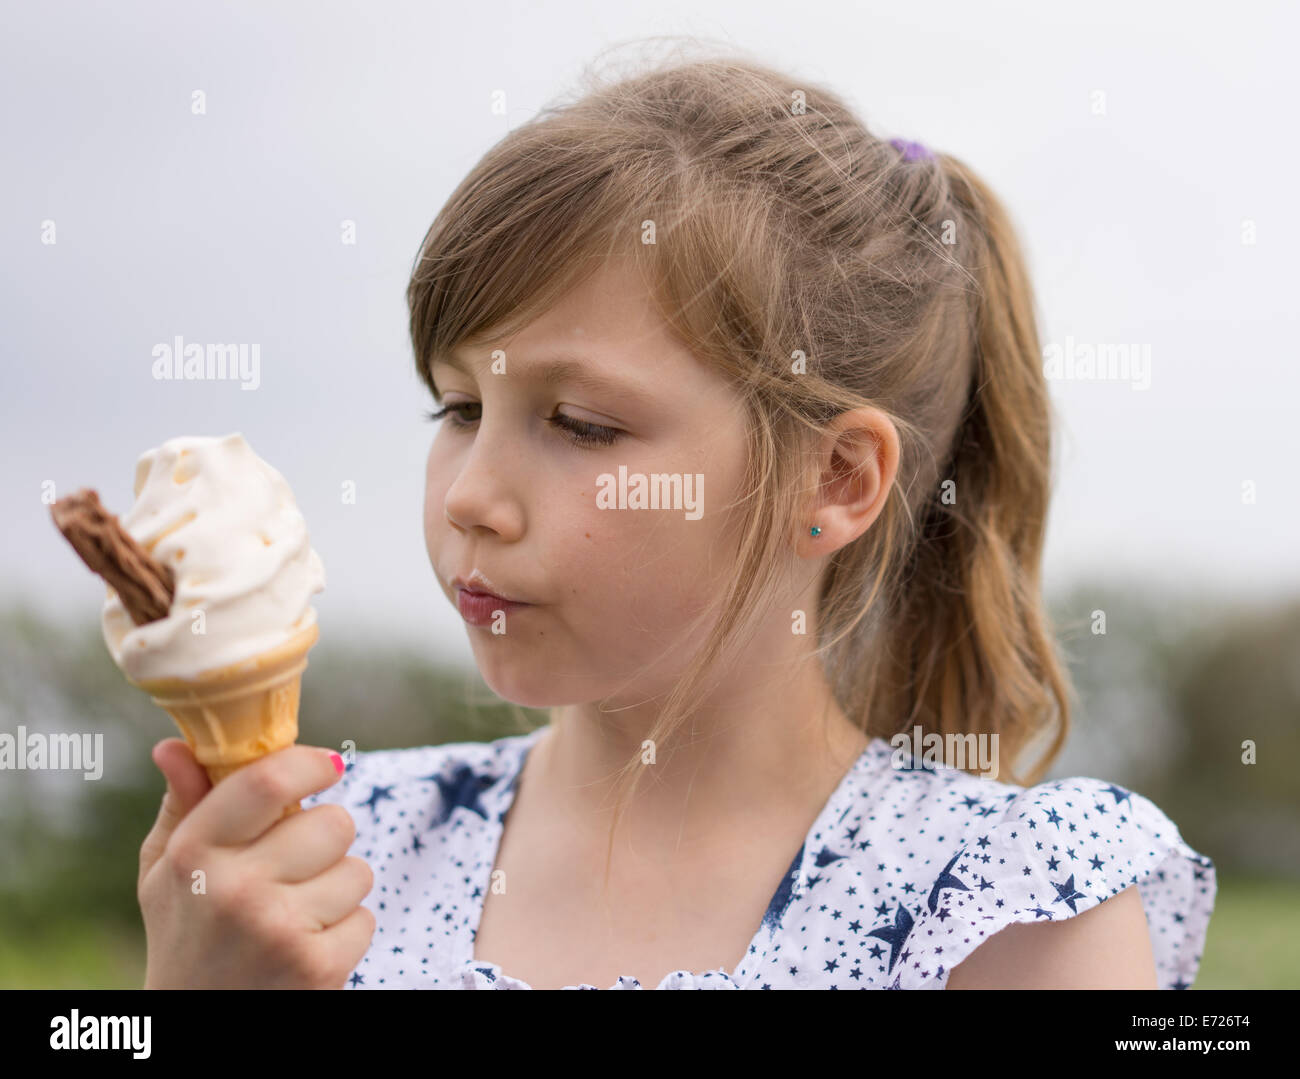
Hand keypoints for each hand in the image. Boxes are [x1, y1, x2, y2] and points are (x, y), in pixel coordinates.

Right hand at [138, 738, 374, 988]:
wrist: (195, 1024)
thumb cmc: (187, 934)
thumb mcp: (165, 872)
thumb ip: (182, 804)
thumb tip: (175, 745)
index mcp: (195, 853)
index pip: (267, 780)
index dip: (310, 763)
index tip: (327, 765)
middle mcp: (236, 889)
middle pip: (334, 822)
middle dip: (327, 837)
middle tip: (297, 863)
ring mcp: (279, 929)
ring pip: (358, 870)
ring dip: (338, 887)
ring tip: (297, 911)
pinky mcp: (316, 967)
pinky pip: (365, 918)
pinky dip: (345, 931)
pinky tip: (306, 946)